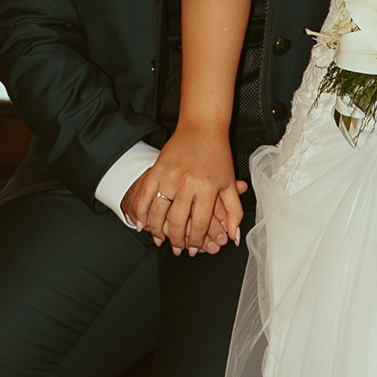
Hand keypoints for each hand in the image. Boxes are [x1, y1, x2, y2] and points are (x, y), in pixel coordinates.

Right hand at [139, 128, 239, 252]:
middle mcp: (187, 183)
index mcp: (207, 187)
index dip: (196, 240)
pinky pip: (145, 195)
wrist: (202, 128)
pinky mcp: (157, 169)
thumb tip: (234, 236)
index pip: (200, 222)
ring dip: (158, 230)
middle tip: (178, 249)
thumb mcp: (230, 183)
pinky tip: (142, 224)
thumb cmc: (218, 155)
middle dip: (177, 240)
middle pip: (178, 220)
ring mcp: (169, 176)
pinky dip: (141, 211)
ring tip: (160, 239)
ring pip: (159, 211)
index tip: (194, 249)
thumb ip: (234, 212)